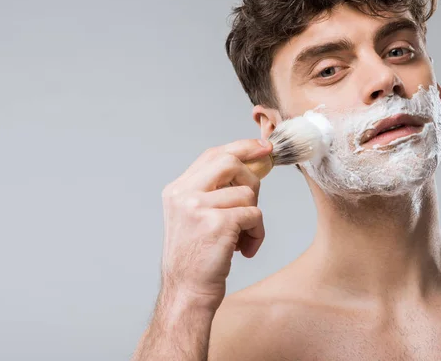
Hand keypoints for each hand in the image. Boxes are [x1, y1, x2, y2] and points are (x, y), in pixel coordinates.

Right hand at [159, 139, 272, 310]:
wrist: (187, 292)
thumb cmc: (197, 257)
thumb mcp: (195, 217)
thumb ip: (215, 191)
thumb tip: (253, 165)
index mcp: (177, 190)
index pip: (212, 155)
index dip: (241, 148)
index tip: (263, 148)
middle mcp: (184, 194)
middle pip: (229, 162)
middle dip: (251, 179)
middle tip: (252, 204)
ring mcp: (198, 207)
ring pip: (247, 192)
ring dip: (254, 217)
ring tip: (242, 239)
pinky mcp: (217, 223)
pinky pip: (254, 214)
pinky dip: (257, 233)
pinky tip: (244, 249)